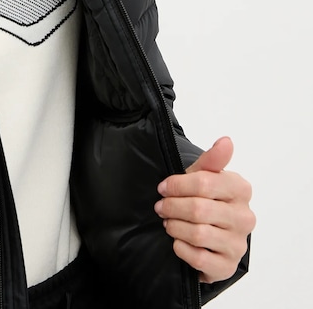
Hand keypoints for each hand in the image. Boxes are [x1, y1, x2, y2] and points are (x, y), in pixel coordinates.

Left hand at [154, 137, 255, 283]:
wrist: (214, 238)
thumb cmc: (207, 201)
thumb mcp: (205, 177)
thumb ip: (212, 160)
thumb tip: (226, 140)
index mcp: (241, 189)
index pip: (204, 183)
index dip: (177, 185)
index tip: (163, 188)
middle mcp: (244, 217)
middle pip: (198, 209)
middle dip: (172, 207)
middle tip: (161, 207)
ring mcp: (238, 244)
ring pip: (198, 234)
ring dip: (175, 227)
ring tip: (168, 222)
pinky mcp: (227, 266)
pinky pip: (199, 258)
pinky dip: (181, 249)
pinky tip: (177, 242)